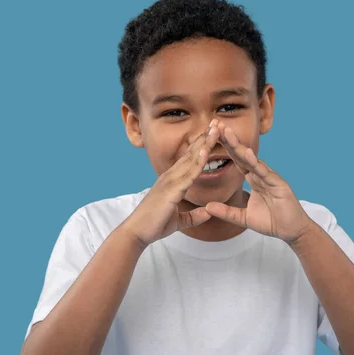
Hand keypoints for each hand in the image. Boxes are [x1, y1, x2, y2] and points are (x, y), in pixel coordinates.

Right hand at [123, 120, 220, 247]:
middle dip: (204, 137)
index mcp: (172, 181)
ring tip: (215, 129)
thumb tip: (208, 213)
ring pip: (191, 159)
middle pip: (191, 153)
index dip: (201, 146)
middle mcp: (170, 176)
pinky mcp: (171, 190)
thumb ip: (194, 216)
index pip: (190, 159)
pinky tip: (206, 151)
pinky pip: (188, 174)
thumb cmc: (154, 225)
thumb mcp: (179, 221)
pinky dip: (198, 162)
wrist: (137, 232)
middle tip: (216, 122)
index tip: (212, 133)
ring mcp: (170, 181)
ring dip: (204, 143)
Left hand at [204, 122, 312, 243]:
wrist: (291, 231)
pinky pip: (265, 172)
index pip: (236, 160)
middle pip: (242, 155)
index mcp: (253, 179)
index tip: (212, 136)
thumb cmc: (271, 221)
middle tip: (217, 125)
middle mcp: (260, 174)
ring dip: (239, 146)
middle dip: (229, 141)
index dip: (225, 149)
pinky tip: (247, 154)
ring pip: (252, 159)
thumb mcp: (243, 218)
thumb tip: (207, 207)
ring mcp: (270, 177)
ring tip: (227, 133)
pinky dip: (256, 163)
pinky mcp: (279, 184)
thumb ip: (226, 212)